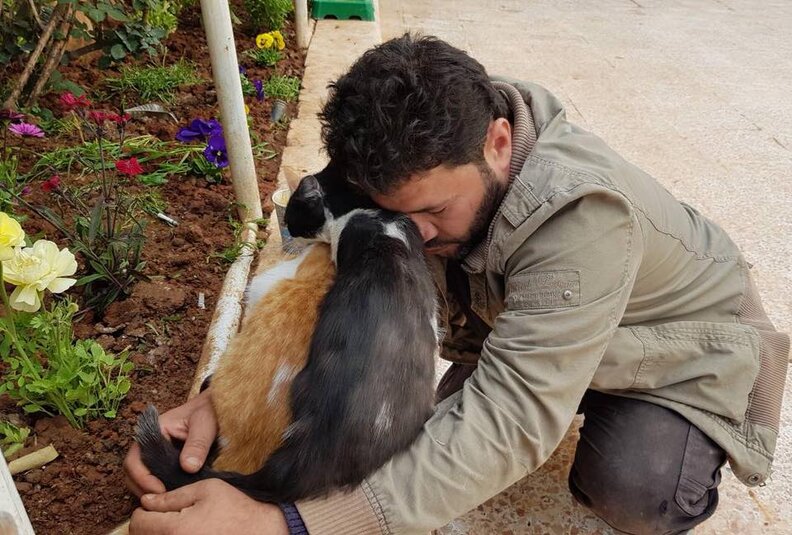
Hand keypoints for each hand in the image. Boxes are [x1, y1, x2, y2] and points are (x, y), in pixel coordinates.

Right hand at [124, 387, 217, 496]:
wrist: (219, 407)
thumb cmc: (210, 410)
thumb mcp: (206, 423)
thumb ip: (198, 443)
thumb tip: (188, 467)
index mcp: (154, 431)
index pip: (134, 460)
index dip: (142, 479)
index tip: (159, 491)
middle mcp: (151, 444)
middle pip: (133, 473)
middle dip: (144, 489)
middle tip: (164, 502)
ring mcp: (158, 453)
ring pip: (143, 478)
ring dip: (152, 491)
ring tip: (170, 501)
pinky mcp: (168, 462)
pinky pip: (158, 478)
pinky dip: (162, 488)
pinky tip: (176, 495)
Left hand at [130, 479, 288, 534]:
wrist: (261, 531)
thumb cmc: (236, 509)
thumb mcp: (206, 490)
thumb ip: (172, 496)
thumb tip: (147, 500)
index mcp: (174, 528)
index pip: (138, 522)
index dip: (145, 509)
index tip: (158, 504)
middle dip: (149, 524)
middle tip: (168, 514)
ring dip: (160, 533)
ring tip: (179, 524)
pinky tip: (187, 532)